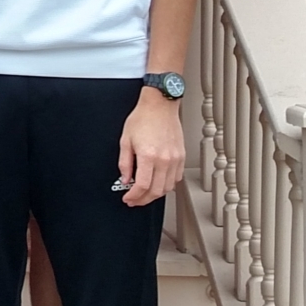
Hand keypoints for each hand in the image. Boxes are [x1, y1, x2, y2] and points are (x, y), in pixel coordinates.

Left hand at [117, 89, 186, 207]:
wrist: (160, 105)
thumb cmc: (143, 118)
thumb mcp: (125, 140)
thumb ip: (124, 163)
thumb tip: (125, 179)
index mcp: (149, 155)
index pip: (142, 186)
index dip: (134, 196)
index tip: (128, 198)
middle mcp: (164, 159)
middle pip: (156, 191)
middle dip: (143, 200)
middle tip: (134, 200)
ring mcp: (175, 158)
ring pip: (168, 187)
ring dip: (155, 194)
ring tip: (145, 194)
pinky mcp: (181, 156)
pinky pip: (176, 178)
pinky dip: (167, 185)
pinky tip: (158, 183)